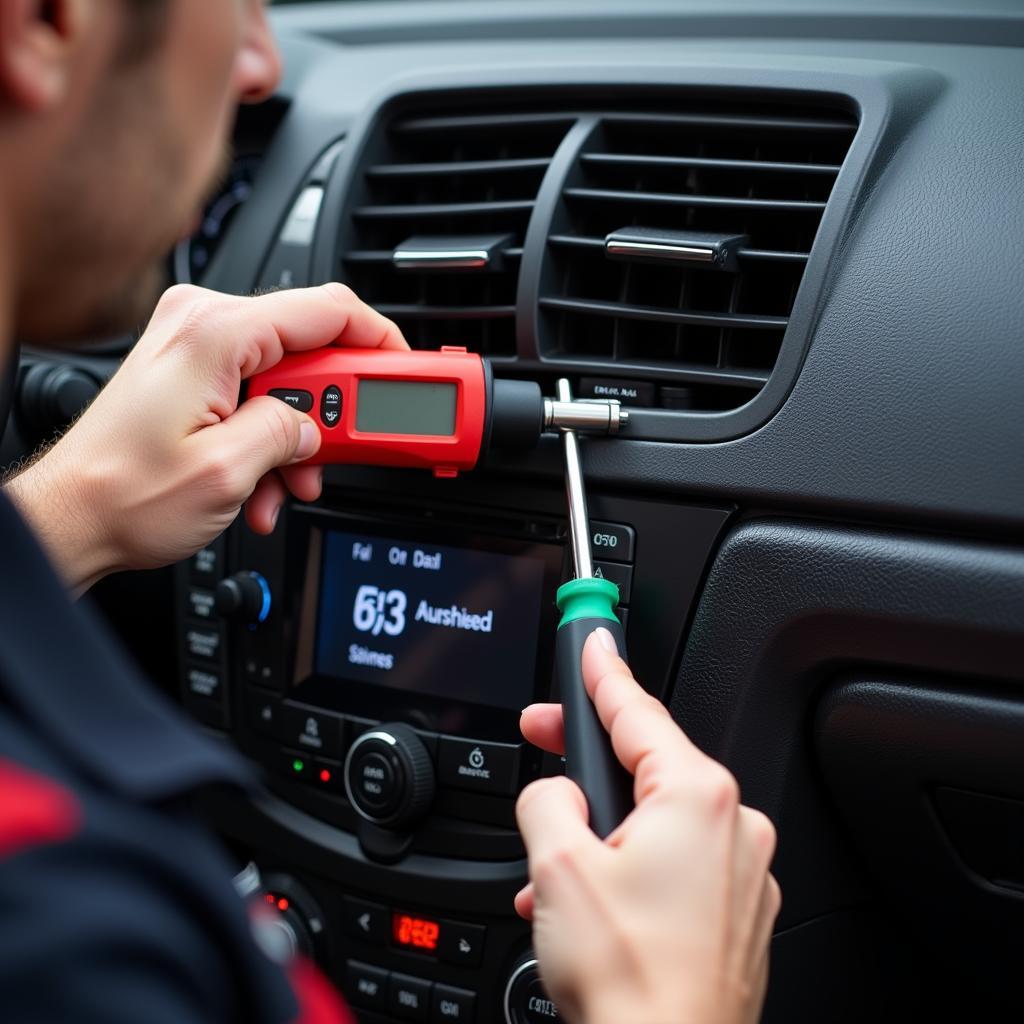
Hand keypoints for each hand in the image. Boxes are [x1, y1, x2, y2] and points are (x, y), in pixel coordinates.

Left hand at [5, 283, 405, 592]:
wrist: (71, 517)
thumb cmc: (123, 494)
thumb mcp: (229, 471)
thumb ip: (291, 433)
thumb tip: (318, 427)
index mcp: (214, 333)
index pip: (328, 309)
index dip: (382, 342)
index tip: (410, 374)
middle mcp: (203, 325)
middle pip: (311, 349)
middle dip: (333, 412)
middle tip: (345, 451)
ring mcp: (196, 346)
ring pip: (289, 380)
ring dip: (301, 438)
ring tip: (288, 486)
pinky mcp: (193, 371)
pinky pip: (259, 394)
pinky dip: (272, 439)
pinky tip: (263, 483)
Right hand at [516, 629, 780, 1023]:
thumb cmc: (633, 984)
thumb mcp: (560, 867)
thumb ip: (548, 801)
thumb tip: (555, 795)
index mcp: (698, 798)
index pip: (637, 710)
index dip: (603, 671)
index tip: (592, 640)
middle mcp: (735, 829)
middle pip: (646, 766)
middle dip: (587, 768)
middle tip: (544, 748)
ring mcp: (742, 875)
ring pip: (655, 824)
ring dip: (600, 838)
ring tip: (555, 878)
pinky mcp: (737, 916)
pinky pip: (675, 867)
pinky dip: (630, 873)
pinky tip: (591, 907)